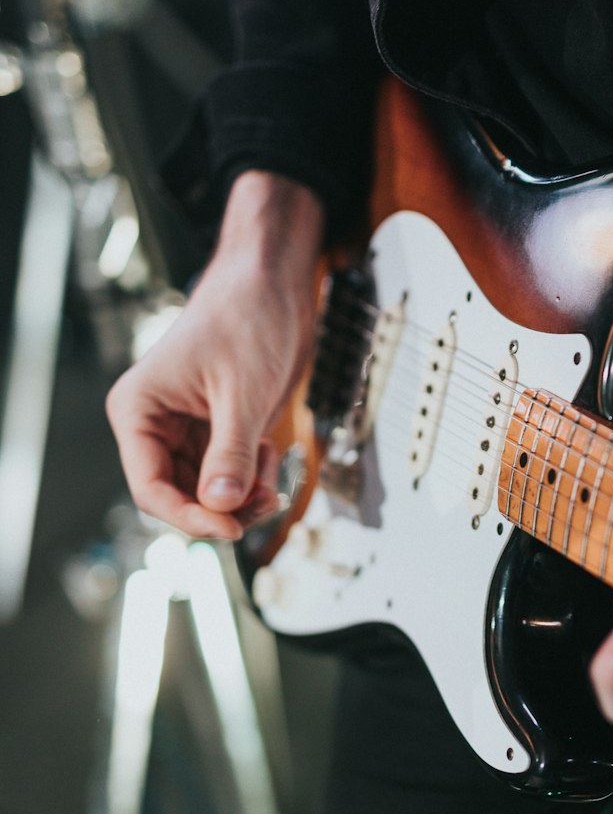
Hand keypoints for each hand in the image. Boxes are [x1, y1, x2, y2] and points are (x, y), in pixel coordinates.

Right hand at [106, 172, 324, 539]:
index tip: (230, 529)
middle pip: (179, 496)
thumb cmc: (246, 317)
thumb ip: (230, 455)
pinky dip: (252, 479)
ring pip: (207, 492)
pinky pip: (228, 476)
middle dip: (222, 507)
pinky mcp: (216, 430)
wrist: (274, 284)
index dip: (188, 516)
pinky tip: (270, 456)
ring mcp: (186, 429)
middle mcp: (155, 423)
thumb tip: (220, 507)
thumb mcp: (241, 393)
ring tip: (272, 478)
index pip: (149, 487)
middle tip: (265, 503)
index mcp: (138, 409)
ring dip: (242, 496)